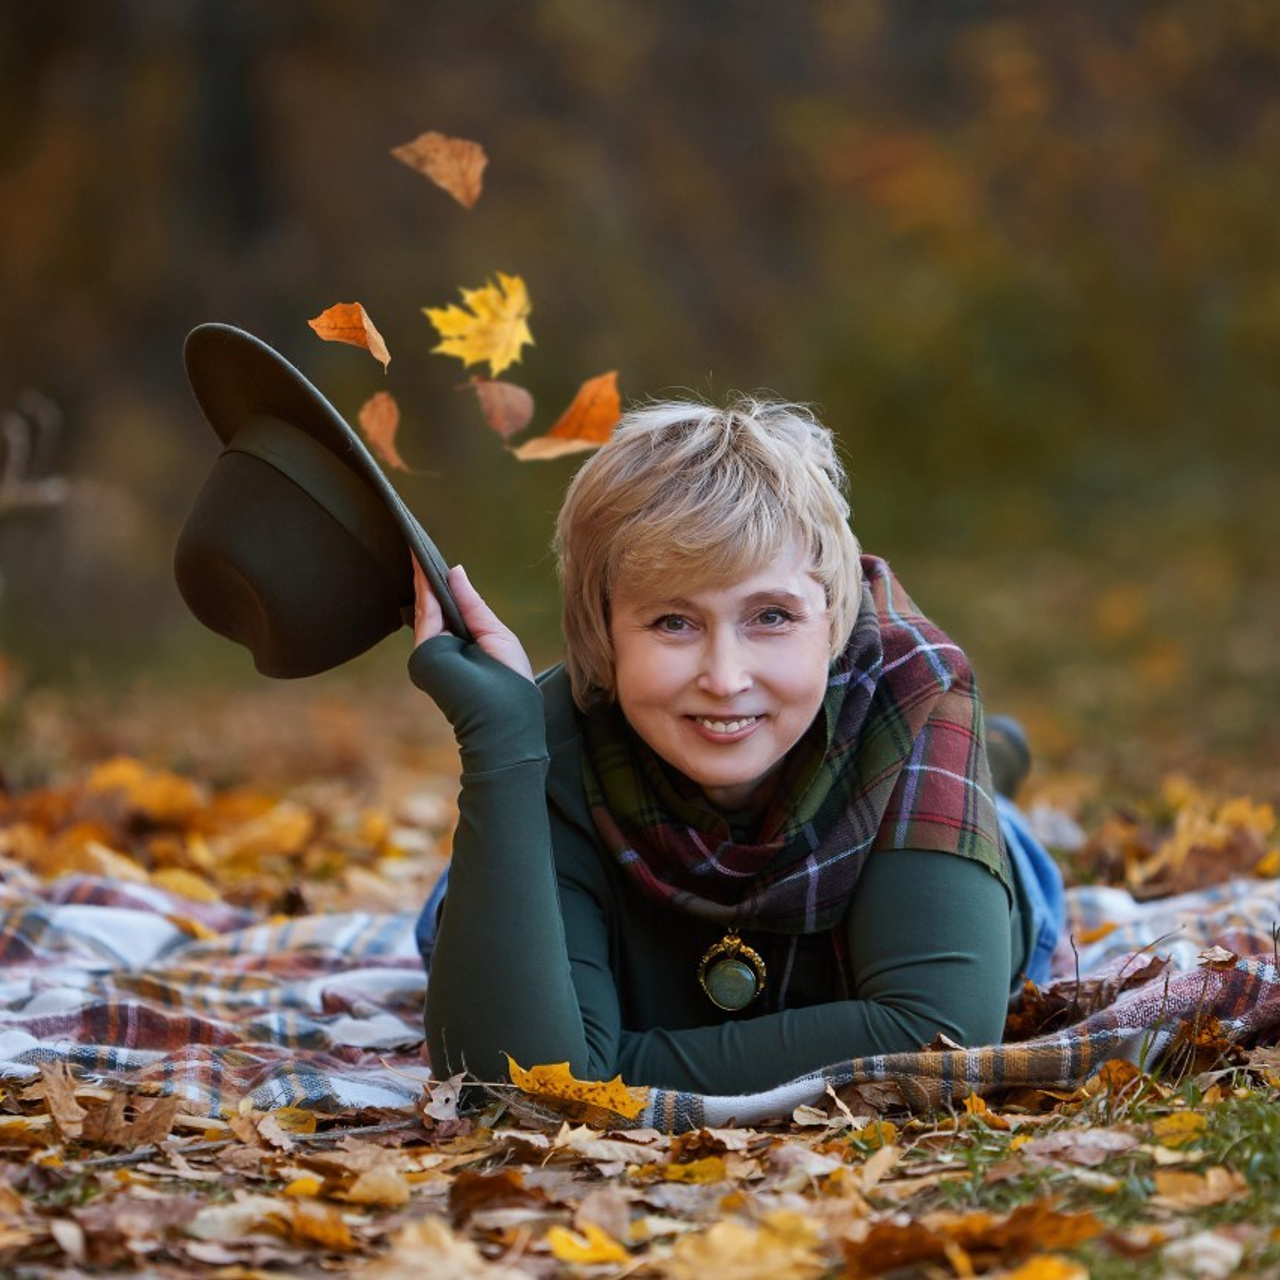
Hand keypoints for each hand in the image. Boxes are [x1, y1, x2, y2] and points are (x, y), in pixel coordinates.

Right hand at [412, 557, 534, 681]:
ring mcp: (434, 650)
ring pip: (426, 607)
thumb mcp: (495, 633)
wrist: (506, 713)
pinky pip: (425, 613)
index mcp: (465, 644)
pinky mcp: (427, 651)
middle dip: (428, 577)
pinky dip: (423, 589)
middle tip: (421, 545)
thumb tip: (455, 570)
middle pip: (435, 606)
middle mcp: (446, 647)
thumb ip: (471, 603)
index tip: (436, 558)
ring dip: (422, 578)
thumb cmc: (510, 680)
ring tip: (418, 547)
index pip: (451, 610)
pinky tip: (422, 566)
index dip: (444, 584)